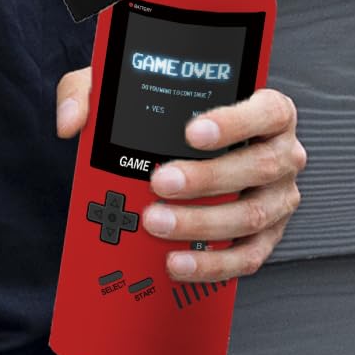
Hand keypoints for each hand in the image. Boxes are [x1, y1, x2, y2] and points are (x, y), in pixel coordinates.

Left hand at [55, 68, 306, 283]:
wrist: (181, 150)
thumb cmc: (165, 113)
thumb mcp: (128, 89)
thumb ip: (92, 91)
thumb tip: (72, 122)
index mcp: (268, 111)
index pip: (267, 111)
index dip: (235, 122)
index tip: (191, 131)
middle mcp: (283, 153)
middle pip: (260, 166)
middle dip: (208, 178)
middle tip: (161, 182)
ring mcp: (278, 199)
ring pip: (252, 215)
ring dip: (203, 224)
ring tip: (156, 223)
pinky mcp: (266, 238)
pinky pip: (247, 258)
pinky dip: (212, 265)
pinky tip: (175, 262)